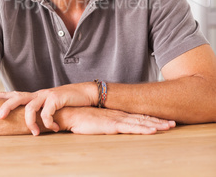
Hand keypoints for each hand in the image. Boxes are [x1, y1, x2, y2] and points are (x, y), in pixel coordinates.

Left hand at [0, 83, 96, 134]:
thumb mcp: (52, 105)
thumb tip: (33, 120)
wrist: (86, 93)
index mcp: (37, 95)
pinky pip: (47, 113)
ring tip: (35, 133)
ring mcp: (47, 95)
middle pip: (18, 97)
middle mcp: (40, 94)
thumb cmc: (69, 101)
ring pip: (30, 107)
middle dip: (6, 106)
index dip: (4, 95)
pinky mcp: (56, 98)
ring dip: (31, 123)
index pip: (17, 93)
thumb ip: (42, 110)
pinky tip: (55, 128)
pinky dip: (48, 123)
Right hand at [58, 107, 175, 134]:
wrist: (71, 113)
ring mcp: (117, 119)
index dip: (151, 118)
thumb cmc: (82, 118)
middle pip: (143, 118)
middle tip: (173, 123)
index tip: (163, 120)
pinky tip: (152, 130)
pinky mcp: (112, 125)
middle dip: (159, 121)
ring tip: (169, 126)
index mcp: (117, 114)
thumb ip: (107, 123)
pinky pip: (131, 128)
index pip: (138, 116)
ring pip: (141, 122)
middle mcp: (120, 115)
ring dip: (156, 124)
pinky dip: (143, 129)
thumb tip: (113, 127)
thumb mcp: (98, 121)